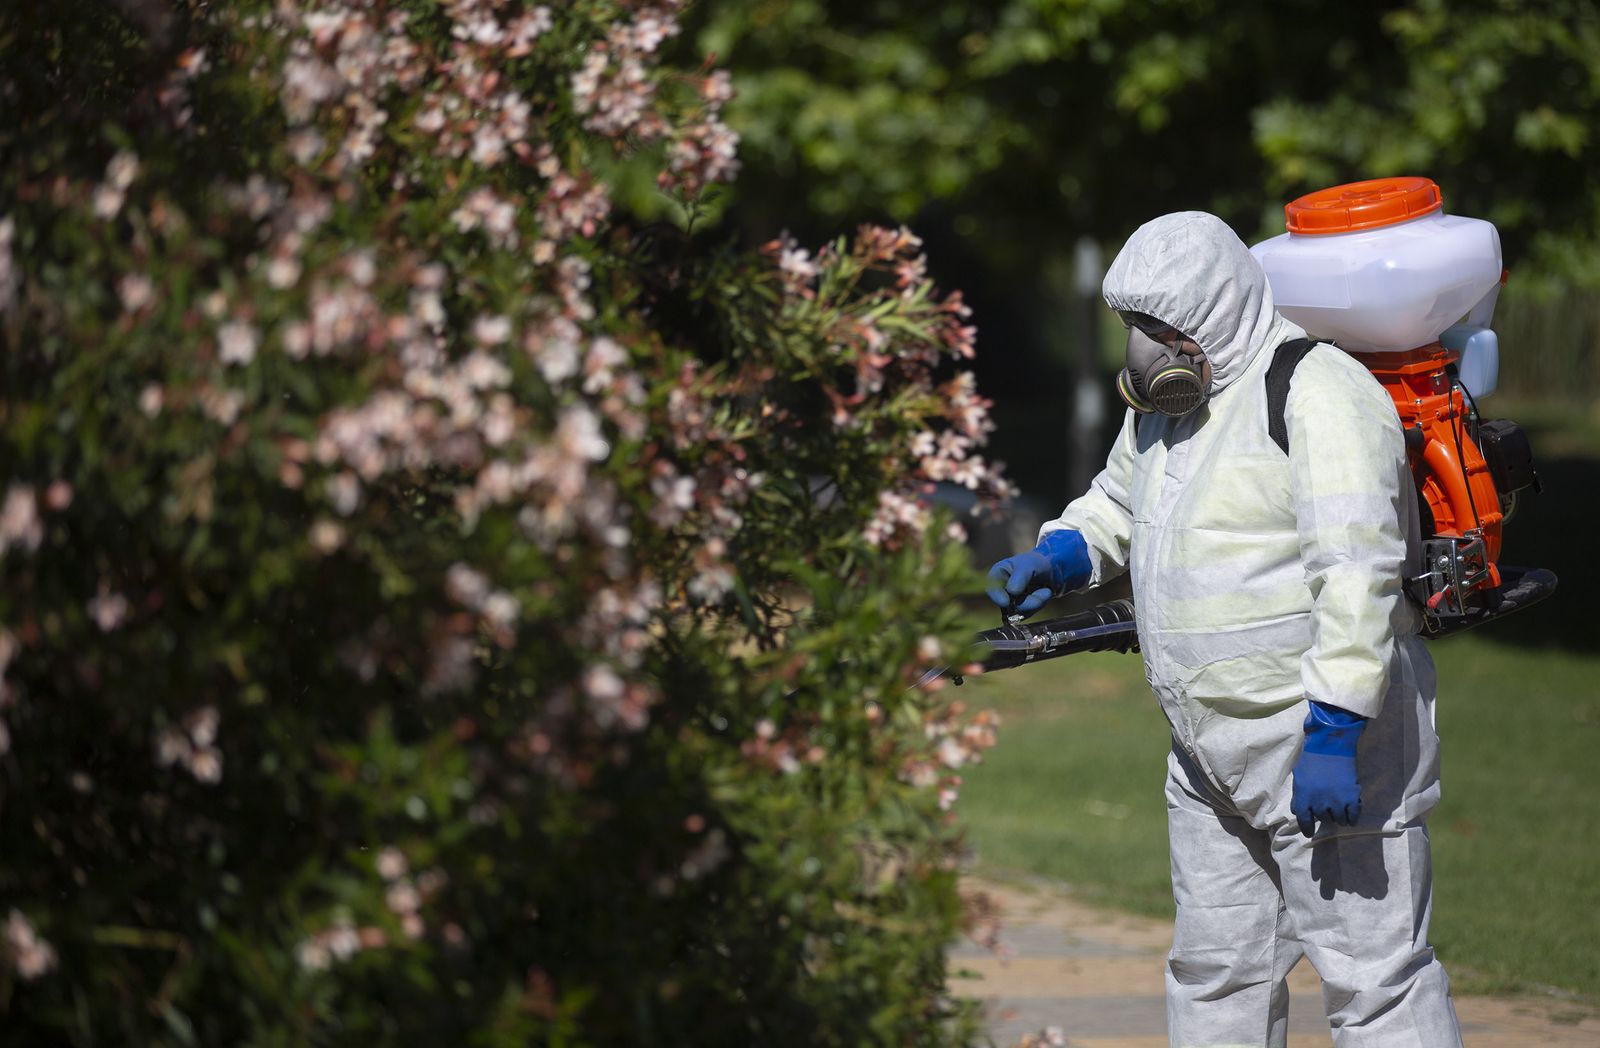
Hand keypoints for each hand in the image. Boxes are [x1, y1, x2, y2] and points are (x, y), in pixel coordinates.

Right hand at [985, 529, 1090, 615]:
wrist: (1051, 570)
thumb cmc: (1035, 563)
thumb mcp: (1028, 565)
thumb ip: (1020, 577)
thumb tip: (1012, 591)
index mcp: (998, 575)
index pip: (992, 588)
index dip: (997, 597)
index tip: (1006, 602)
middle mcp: (1003, 590)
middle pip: (1007, 604)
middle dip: (1027, 601)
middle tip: (1044, 592)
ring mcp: (1012, 601)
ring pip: (1020, 610)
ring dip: (1036, 602)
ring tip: (1045, 590)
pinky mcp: (1021, 609)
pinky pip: (1029, 613)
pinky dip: (1040, 604)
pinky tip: (1044, 593)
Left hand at [1290, 701, 1366, 836]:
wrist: (1331, 746)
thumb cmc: (1311, 760)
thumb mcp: (1299, 778)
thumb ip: (1298, 796)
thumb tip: (1297, 811)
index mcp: (1303, 798)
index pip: (1304, 821)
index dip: (1307, 828)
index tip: (1309, 833)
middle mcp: (1319, 803)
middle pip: (1323, 819)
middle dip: (1324, 816)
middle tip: (1327, 810)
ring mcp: (1337, 802)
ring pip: (1339, 820)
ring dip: (1338, 818)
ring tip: (1339, 812)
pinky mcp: (1352, 798)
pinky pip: (1353, 816)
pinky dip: (1352, 818)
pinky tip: (1351, 818)